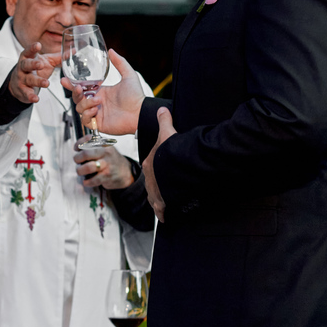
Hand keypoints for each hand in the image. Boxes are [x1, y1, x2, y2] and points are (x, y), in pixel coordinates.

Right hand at [9, 43, 59, 103]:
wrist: (18, 83)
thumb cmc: (34, 70)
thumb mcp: (45, 61)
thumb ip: (59, 57)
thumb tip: (74, 50)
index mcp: (28, 58)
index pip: (29, 51)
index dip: (32, 48)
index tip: (38, 45)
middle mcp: (23, 68)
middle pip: (26, 64)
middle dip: (33, 64)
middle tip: (41, 64)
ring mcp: (22, 79)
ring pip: (28, 79)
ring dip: (37, 81)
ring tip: (46, 83)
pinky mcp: (22, 90)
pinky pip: (26, 93)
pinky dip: (30, 96)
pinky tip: (35, 99)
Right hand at [62, 49, 143, 135]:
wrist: (140, 112)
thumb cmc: (136, 96)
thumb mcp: (128, 75)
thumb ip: (120, 62)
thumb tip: (111, 51)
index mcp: (101, 92)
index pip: (82, 88)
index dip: (72, 84)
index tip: (65, 79)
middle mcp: (97, 102)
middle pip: (77, 98)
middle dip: (75, 93)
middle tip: (79, 88)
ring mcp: (97, 113)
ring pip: (80, 108)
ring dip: (86, 103)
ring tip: (97, 100)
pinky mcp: (98, 124)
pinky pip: (85, 120)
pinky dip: (87, 115)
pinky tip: (95, 110)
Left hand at [74, 144, 134, 189]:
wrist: (126, 172)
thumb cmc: (112, 161)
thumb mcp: (106, 149)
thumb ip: (94, 147)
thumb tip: (78, 149)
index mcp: (104, 145)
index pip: (89, 139)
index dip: (79, 143)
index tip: (76, 148)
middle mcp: (106, 153)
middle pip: (86, 153)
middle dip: (77, 158)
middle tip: (77, 161)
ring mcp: (107, 165)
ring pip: (88, 167)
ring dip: (80, 171)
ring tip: (80, 172)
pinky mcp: (107, 176)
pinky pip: (93, 180)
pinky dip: (87, 182)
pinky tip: (86, 181)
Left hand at [142, 107, 175, 221]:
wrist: (176, 164)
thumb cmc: (171, 150)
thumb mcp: (167, 132)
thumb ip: (164, 121)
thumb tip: (162, 109)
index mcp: (150, 163)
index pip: (150, 168)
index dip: (156, 171)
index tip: (161, 175)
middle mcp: (150, 179)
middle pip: (152, 185)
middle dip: (158, 188)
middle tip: (164, 191)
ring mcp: (155, 191)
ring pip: (155, 199)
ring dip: (159, 202)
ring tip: (164, 207)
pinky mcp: (162, 201)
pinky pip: (161, 209)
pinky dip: (164, 213)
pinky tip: (166, 217)